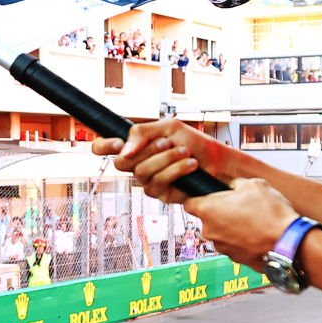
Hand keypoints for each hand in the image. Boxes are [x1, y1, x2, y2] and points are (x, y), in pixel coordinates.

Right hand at [92, 119, 244, 204]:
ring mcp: (148, 180)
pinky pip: (157, 183)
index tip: (116, 143)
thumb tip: (124, 150)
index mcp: (137, 146)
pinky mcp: (161, 194)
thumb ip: (142, 133)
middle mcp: (138, 164)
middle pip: (122, 162)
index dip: (103, 146)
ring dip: (166, 159)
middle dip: (147, 150)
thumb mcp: (169, 128)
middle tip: (168, 142)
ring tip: (185, 152)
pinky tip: (190, 165)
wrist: (218, 161)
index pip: (105, 147)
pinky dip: (175, 170)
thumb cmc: (196, 143)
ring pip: (141, 172)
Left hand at [185, 178, 297, 271]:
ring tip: (253, 220)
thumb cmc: (270, 214)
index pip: (189, 203)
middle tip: (241, 206)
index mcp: (208, 210)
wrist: (288, 244)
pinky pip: (234, 244)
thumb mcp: (254, 185)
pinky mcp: (235, 259)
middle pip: (207, 218)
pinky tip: (258, 233)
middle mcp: (209, 232)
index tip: (209, 195)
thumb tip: (233, 186)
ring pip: (221, 232)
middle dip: (220, 212)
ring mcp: (221, 248)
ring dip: (232, 226)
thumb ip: (236, 184)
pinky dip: (242, 239)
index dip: (198, 197)